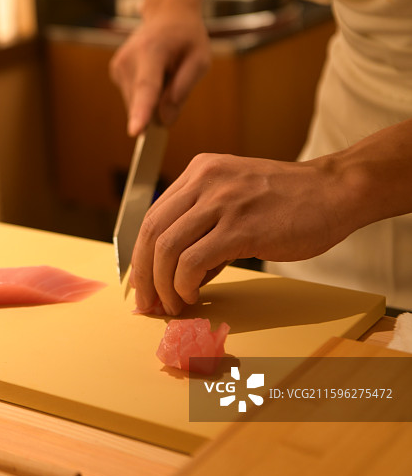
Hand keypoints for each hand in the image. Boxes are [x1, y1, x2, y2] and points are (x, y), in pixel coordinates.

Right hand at [109, 9, 209, 135]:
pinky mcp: (115, 73)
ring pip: (138, 105)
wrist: (167, 15)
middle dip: (161, 105)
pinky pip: (134, 98)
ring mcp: (118, 67)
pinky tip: (155, 74)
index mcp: (152, 51)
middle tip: (177, 77)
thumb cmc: (187, 37)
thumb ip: (183, 89)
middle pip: (144, 103)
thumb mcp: (200, 59)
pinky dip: (147, 95)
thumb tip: (164, 120)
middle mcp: (128, 59)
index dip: (142, 111)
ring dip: (155, 100)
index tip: (135, 132)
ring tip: (165, 72)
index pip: (147, 87)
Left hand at [131, 152, 352, 315]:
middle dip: (143, 275)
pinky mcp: (241, 227)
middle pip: (152, 232)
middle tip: (148, 303)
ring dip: (163, 285)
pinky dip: (185, 285)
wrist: (334, 192)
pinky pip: (193, 261)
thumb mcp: (236, 200)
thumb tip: (177, 276)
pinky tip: (193, 294)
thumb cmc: (290, 202)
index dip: (141, 255)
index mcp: (200, 171)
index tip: (142, 284)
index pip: (154, 215)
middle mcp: (205, 181)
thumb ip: (205, 229)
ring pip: (167, 248)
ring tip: (173, 304)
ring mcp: (222, 202)